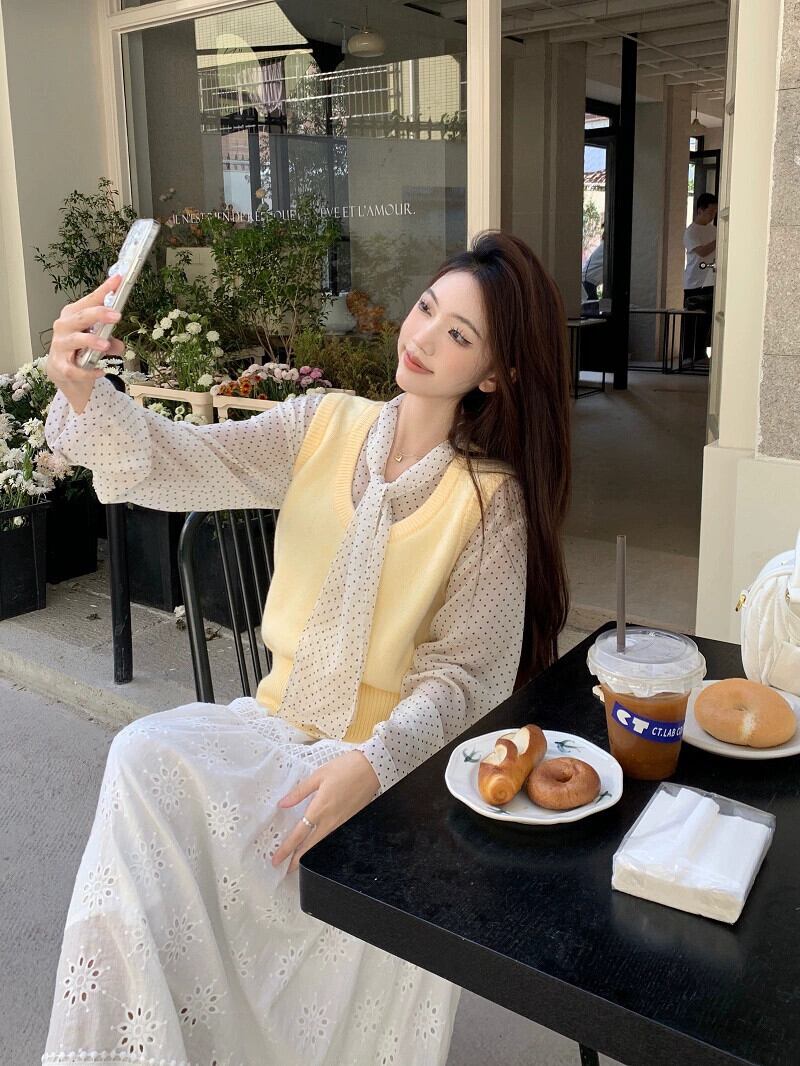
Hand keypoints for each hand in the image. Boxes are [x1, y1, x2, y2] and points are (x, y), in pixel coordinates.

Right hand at [46, 275, 126, 413]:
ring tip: (106, 345)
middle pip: (81, 317)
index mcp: (73, 314)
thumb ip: (110, 340)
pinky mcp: (60, 365)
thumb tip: (120, 344)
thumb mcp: (98, 340)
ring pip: (75, 340)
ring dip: (91, 341)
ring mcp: (60, 345)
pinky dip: (87, 371)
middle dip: (98, 314)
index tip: (118, 280)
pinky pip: (73, 368)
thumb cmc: (79, 349)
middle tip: (116, 315)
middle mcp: (64, 326)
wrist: (62, 372)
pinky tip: (100, 372)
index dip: (104, 290)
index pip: (90, 300)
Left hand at [272, 750, 380, 873]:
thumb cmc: (347, 768)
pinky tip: (319, 844)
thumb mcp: (319, 775)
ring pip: (322, 844)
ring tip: (300, 861)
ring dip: (310, 854)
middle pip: (310, 847)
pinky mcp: (350, 820)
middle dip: (297, 861)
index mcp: (320, 808)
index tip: (277, 859)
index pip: (298, 835)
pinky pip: (334, 837)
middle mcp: (330, 820)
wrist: (372, 768)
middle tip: (286, 870)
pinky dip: (324, 845)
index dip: (286, 849)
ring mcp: (342, 822)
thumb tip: (283, 803)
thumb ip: (300, 792)